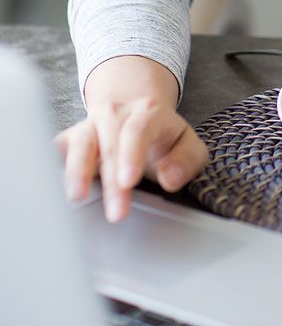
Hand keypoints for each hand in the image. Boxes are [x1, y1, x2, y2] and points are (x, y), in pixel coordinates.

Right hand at [54, 57, 208, 222]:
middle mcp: (115, 114)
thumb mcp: (186, 144)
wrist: (135, 113)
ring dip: (77, 170)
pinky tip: (50, 185)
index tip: (129, 180)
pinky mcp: (70, 138)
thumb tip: (169, 178)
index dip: (132, 153)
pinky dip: (53, 165)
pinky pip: (57, 149)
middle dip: (111, 180)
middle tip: (117, 212)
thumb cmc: (161, 137)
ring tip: (76, 196)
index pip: (138, 129)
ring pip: (80, 143)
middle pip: (110, 143)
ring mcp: (90, 125)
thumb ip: (186, 161)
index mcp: (147, 112)